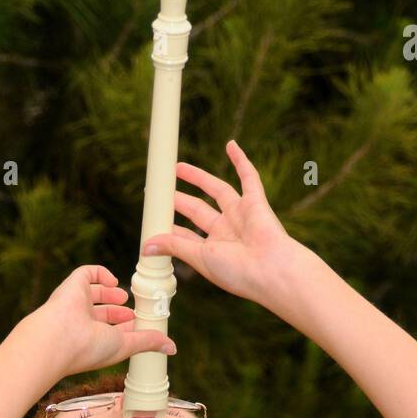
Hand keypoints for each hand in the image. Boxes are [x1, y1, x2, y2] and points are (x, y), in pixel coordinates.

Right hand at [28, 264, 175, 377]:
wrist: (59, 338)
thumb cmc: (89, 348)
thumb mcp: (126, 345)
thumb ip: (148, 342)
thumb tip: (171, 348)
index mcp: (93, 341)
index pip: (112, 332)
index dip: (127, 327)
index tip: (141, 324)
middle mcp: (83, 323)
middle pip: (104, 314)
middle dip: (121, 311)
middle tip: (135, 310)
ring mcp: (77, 304)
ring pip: (94, 293)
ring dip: (111, 293)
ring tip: (124, 296)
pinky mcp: (73, 285)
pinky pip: (86, 273)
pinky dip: (101, 274)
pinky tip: (113, 281)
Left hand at [141, 140, 292, 308]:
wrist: (271, 270)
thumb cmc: (237, 272)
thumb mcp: (199, 258)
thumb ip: (174, 247)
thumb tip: (145, 247)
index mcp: (213, 251)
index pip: (186, 236)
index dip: (170, 227)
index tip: (153, 218)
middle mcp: (227, 233)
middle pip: (198, 210)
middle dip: (180, 200)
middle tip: (162, 189)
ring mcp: (241, 216)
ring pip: (217, 191)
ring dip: (199, 178)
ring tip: (178, 167)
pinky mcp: (256, 202)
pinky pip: (249, 177)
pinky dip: (241, 160)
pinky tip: (231, 145)